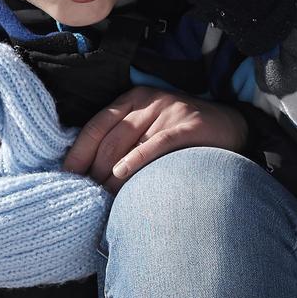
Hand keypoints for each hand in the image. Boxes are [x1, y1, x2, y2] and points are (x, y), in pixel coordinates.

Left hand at [61, 88, 248, 191]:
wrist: (231, 125)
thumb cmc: (182, 134)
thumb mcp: (150, 126)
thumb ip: (124, 141)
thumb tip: (90, 175)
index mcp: (132, 99)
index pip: (96, 126)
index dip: (78, 153)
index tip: (66, 177)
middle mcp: (148, 101)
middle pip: (109, 140)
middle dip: (94, 171)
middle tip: (86, 196)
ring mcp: (169, 111)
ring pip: (128, 144)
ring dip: (111, 175)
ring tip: (103, 198)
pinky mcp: (188, 125)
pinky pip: (157, 143)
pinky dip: (137, 159)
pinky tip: (122, 174)